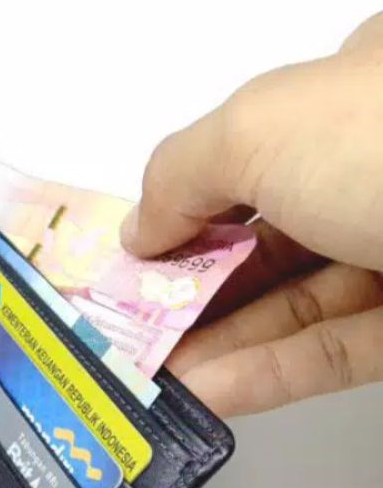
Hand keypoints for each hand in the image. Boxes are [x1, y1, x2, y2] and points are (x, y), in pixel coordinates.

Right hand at [120, 12, 382, 415]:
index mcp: (351, 95)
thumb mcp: (257, 125)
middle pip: (266, 240)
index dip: (185, 209)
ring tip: (150, 374)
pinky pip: (334, 348)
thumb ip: (180, 174)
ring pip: (296, 303)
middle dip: (191, 287)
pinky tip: (205, 392)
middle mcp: (378, 172)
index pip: (249, 157)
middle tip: (130, 328)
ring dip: (219, 341)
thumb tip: (138, 232)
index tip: (136, 259)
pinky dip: (267, 372)